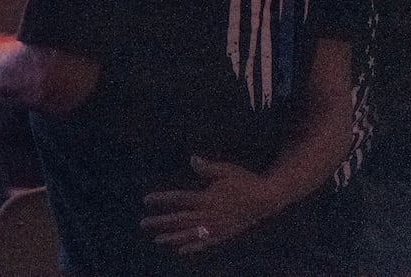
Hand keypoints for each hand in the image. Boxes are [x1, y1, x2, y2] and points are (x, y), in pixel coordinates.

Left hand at [141, 156, 279, 255]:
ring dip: (172, 237)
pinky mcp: (224, 235)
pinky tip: (182, 251)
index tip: (146, 200)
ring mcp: (216, 227)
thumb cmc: (245, 181)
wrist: (267, 199)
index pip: (179, 199)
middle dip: (160, 222)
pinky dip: (193, 247)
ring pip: (189, 234)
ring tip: (157, 240)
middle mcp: (209, 216)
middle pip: (179, 219)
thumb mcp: (226, 170)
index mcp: (207, 199)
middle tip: (143, 224)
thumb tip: (191, 159)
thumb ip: (207, 168)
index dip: (162, 199)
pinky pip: (205, 244)